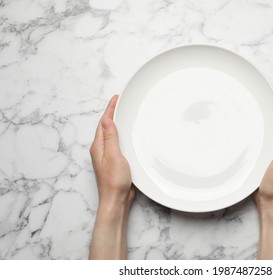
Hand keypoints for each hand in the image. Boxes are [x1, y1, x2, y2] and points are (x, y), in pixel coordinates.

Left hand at [89, 94, 134, 259]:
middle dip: (113, 113)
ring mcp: (109, 156)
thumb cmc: (114, 181)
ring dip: (118, 124)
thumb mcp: (113, 156)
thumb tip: (107, 120)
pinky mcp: (116, 162)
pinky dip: (123, 135)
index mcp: (99, 146)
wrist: (116, 200)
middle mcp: (102, 149)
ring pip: (112, 135)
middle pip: (107, 127)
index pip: (104, 122)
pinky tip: (130, 136)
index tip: (116, 98)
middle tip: (121, 103)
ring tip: (125, 114)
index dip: (110, 109)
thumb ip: (111, 138)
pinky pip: (118, 143)